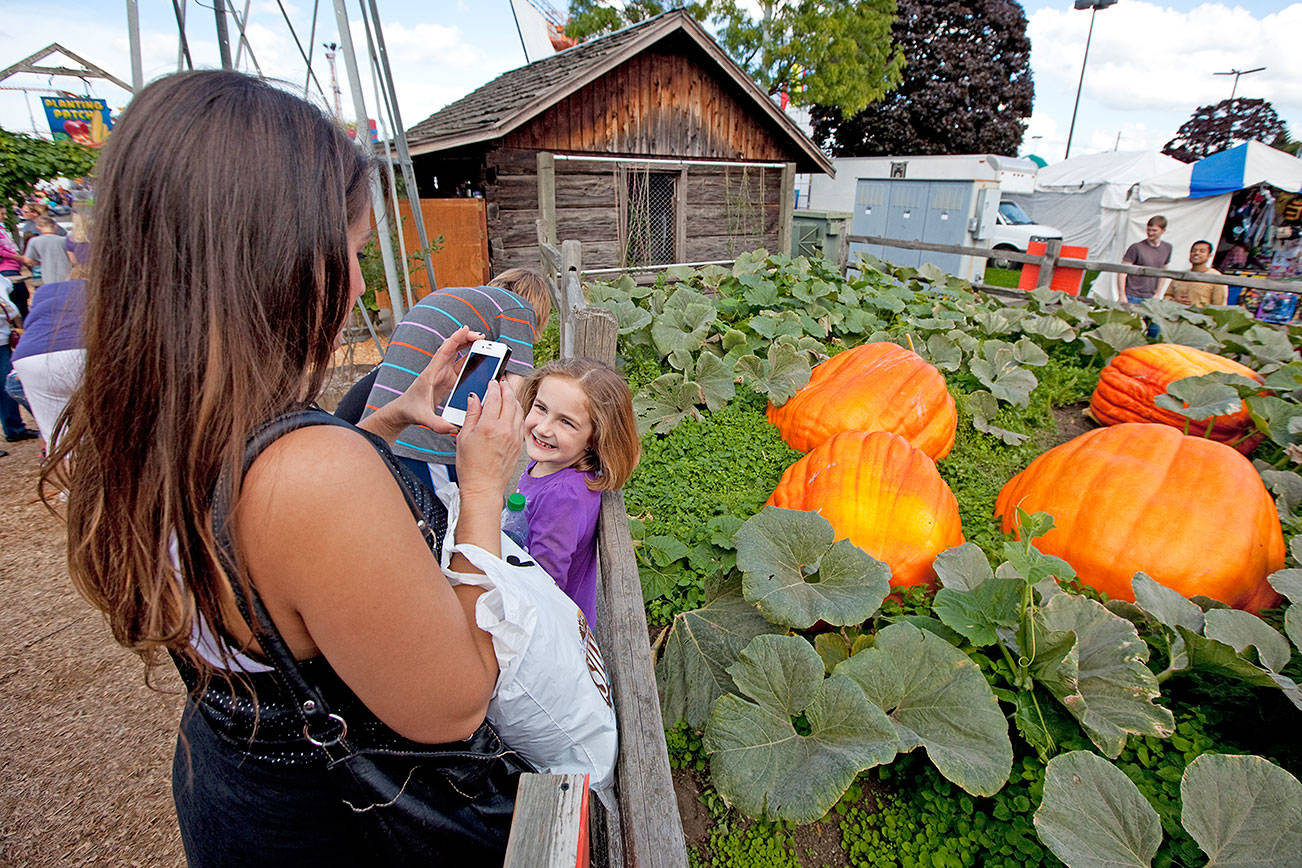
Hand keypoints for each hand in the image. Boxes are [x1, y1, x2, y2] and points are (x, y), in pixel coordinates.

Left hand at [359, 326, 481, 440]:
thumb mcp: (423, 418)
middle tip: (482, 336)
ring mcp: (442, 374)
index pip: (444, 352)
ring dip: (469, 347)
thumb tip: (452, 429)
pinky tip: (480, 358)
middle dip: (466, 339)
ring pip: (457, 355)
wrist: (402, 412)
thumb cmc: (410, 411)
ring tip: (483, 342)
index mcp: (431, 374)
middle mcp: (437, 370)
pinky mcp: (446, 379)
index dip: (455, 339)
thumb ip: (436, 424)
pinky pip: (460, 365)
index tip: (466, 329)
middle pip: (453, 348)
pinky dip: (469, 358)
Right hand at [455, 378, 524, 502]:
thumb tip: (474, 399)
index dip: (493, 386)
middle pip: (509, 400)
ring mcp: (514, 437)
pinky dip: (518, 412)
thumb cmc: (471, 467)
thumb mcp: (463, 438)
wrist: (484, 487)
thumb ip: (471, 415)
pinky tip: (513, 411)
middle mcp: (504, 430)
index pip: (494, 398)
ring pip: (518, 410)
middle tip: (503, 382)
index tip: (492, 382)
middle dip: (506, 388)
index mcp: (488, 426)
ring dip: (513, 399)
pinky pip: (521, 422)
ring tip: (508, 394)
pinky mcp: (519, 444)